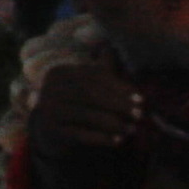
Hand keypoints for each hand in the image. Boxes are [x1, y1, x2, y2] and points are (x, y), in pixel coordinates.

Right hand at [16, 53, 135, 170]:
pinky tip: (119, 141)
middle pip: (89, 93)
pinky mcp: (52, 131)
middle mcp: (49, 88)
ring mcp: (48, 110)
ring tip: (133, 129)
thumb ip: (101, 69)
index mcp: (60, 72)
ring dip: (114, 123)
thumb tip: (110, 46)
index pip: (92, 76)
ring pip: (85, 114)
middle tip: (140, 114)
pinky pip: (80, 135)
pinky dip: (102, 138)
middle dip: (118, 104)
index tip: (141, 99)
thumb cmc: (78, 103)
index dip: (119, 87)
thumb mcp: (88, 84)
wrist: (53, 131)